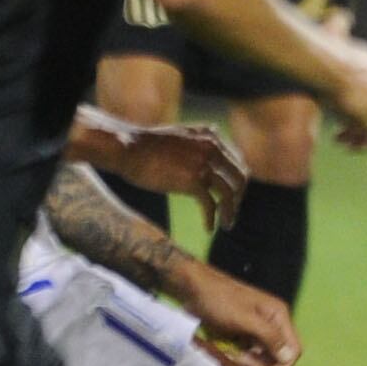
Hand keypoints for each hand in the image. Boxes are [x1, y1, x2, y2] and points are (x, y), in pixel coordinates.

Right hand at [99, 121, 247, 232]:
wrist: (126, 148)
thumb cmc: (145, 146)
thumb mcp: (179, 138)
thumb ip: (196, 146)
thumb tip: (203, 164)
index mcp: (211, 136)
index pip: (236, 161)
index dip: (237, 181)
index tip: (233, 195)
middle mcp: (213, 147)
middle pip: (239, 177)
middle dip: (238, 197)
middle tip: (232, 212)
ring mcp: (204, 164)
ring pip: (229, 193)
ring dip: (230, 211)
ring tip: (227, 226)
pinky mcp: (193, 180)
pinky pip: (210, 204)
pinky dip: (212, 218)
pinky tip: (209, 229)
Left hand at [169, 261, 300, 365]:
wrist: (194, 289)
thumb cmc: (220, 300)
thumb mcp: (245, 318)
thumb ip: (269, 336)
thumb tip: (289, 357)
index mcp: (278, 316)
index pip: (293, 349)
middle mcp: (272, 325)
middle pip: (277, 357)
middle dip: (260, 364)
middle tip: (238, 360)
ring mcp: (258, 331)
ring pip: (262, 358)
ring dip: (248, 363)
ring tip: (230, 355)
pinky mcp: (244, 335)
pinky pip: (249, 355)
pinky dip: (240, 358)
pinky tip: (227, 354)